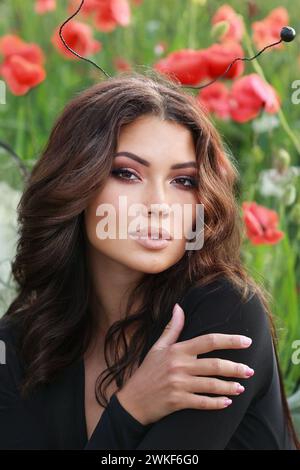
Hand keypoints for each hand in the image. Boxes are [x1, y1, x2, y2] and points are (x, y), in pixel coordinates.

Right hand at [116, 303, 254, 425]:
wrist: (133, 401)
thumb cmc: (147, 371)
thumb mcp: (158, 347)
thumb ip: (172, 328)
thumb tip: (179, 306)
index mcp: (177, 350)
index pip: (208, 341)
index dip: (229, 340)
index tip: (246, 341)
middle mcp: (179, 366)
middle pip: (214, 365)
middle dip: (236, 368)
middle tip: (250, 370)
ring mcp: (179, 385)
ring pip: (212, 385)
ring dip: (230, 387)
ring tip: (241, 387)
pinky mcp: (178, 401)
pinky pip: (203, 403)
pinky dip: (217, 403)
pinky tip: (228, 403)